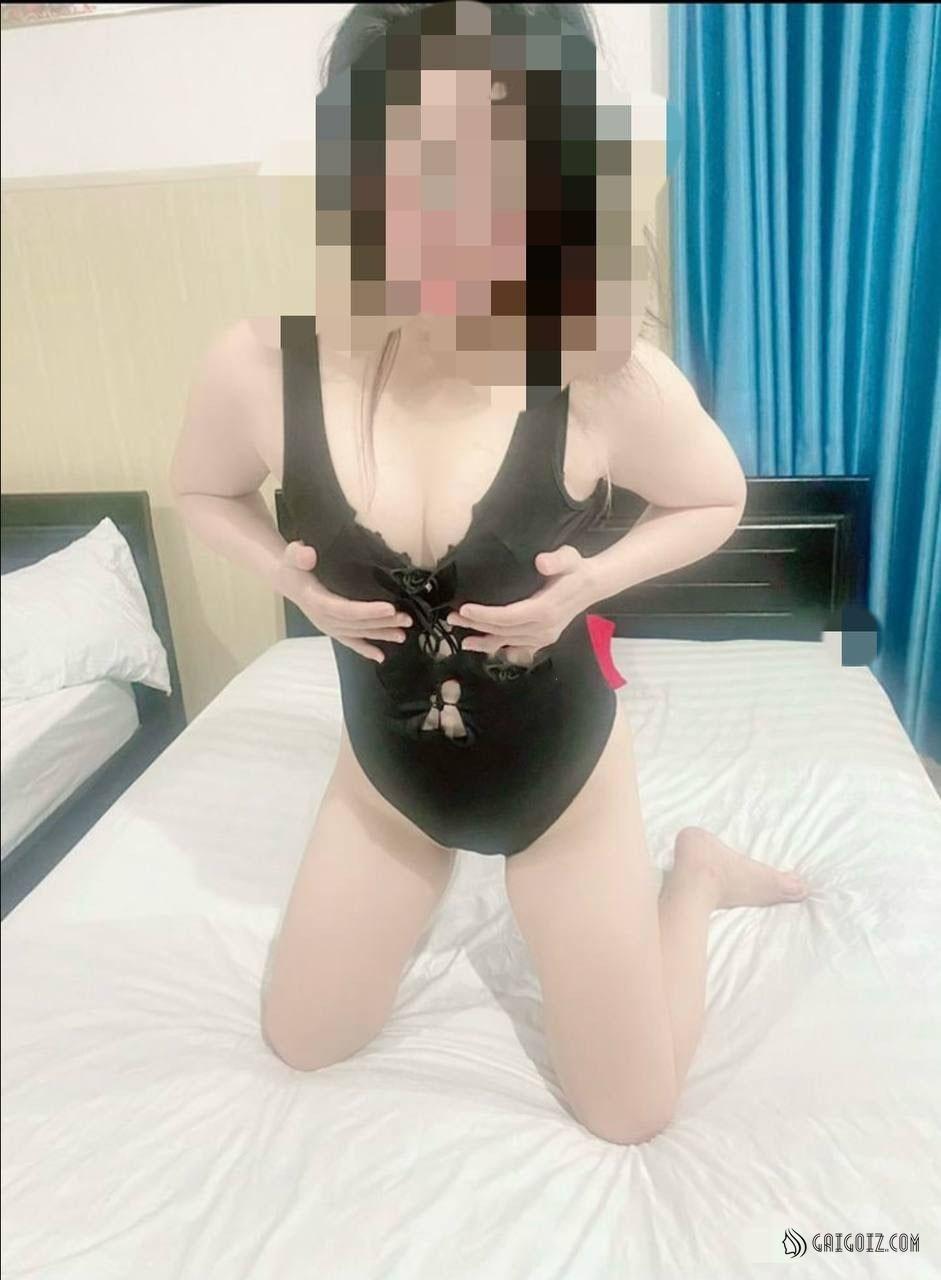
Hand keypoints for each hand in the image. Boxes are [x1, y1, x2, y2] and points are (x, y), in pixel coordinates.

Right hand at [276, 540, 411, 663]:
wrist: (286, 580)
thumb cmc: (293, 566)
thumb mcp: (292, 555)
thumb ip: (299, 555)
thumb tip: (307, 554)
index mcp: (316, 601)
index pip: (345, 609)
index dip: (368, 611)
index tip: (389, 608)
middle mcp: (323, 618)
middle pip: (357, 624)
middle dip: (383, 623)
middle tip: (405, 619)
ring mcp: (329, 626)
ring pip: (358, 633)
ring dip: (381, 635)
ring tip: (402, 635)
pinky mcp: (333, 628)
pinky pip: (350, 641)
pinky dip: (365, 649)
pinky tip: (380, 656)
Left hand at [445, 544, 595, 661]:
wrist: (592, 585)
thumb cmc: (576, 568)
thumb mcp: (569, 557)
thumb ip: (557, 559)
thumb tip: (541, 562)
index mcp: (545, 609)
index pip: (508, 616)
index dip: (484, 615)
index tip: (464, 609)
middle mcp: (543, 628)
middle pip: (503, 631)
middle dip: (476, 625)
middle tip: (451, 618)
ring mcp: (544, 636)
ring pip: (507, 641)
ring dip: (484, 640)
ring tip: (462, 640)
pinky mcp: (544, 639)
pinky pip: (517, 646)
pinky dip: (498, 647)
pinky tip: (483, 646)